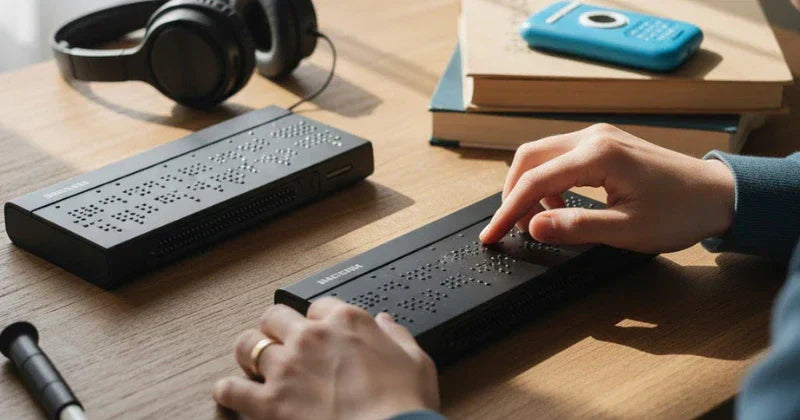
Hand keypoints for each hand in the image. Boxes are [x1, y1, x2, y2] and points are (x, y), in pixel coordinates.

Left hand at [213, 298, 438, 418]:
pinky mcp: (269, 403)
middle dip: (275, 329)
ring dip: (249, 354)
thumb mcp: (416, 360)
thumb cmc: (405, 405)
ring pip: (248, 345)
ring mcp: (287, 368)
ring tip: (252, 365)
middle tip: (279, 343)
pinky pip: (231, 389)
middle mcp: (311, 338)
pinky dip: (228, 391)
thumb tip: (386, 322)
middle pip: (274, 316)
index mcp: (346, 322)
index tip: (317, 333)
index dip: (315, 320)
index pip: (317, 306)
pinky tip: (230, 394)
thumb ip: (396, 335)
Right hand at [479, 124, 734, 253]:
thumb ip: (576, 227)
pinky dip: (548, 180)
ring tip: (535, 221)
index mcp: (597, 155)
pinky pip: (560, 156)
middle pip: (529, 157)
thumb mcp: (627, 230)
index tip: (491, 234)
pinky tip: (558, 206)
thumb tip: (534, 227)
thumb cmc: (680, 212)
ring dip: (529, 186)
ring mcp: (598, 137)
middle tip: (507, 227)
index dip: (508, 210)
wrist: (718, 194)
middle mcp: (592, 137)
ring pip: (542, 154)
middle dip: (512, 193)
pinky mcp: (603, 144)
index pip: (535, 181)